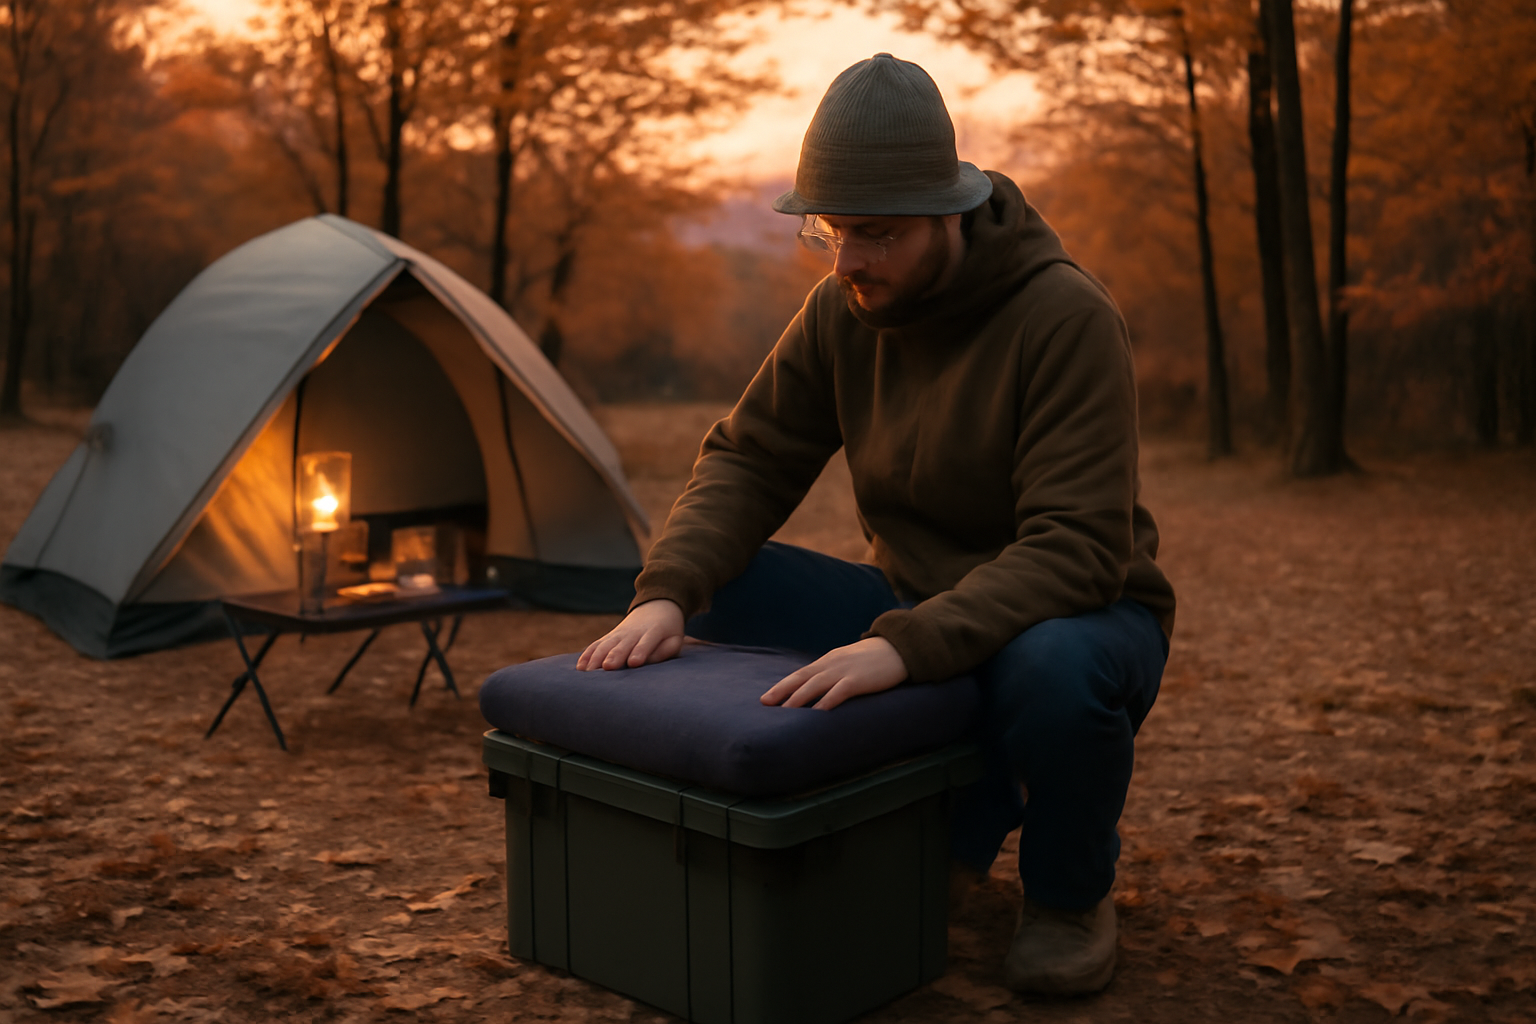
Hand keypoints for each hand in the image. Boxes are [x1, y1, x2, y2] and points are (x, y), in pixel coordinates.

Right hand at [577, 599, 684, 670]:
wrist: (656, 607)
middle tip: (608, 667)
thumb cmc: (668, 630)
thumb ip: (666, 650)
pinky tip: (580, 667)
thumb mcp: (675, 638)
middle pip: (622, 645)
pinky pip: (596, 645)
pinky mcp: (609, 637)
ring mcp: (618, 634)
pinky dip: (587, 655)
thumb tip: (649, 662)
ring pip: (605, 645)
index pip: (646, 643)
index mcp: (653, 632)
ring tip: (588, 672)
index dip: (640, 652)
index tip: (634, 663)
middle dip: (615, 656)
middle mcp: (633, 633)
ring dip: (596, 657)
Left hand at [760, 637, 907, 710]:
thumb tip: (818, 690)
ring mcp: (844, 671)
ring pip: (814, 685)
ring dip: (797, 699)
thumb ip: (832, 674)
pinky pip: (838, 692)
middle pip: (801, 678)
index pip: (800, 674)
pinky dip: (826, 703)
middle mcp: (831, 664)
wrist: (899, 648)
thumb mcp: (848, 663)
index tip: (766, 698)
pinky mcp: (858, 680)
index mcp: (828, 661)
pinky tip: (816, 714)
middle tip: (765, 704)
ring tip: (784, 713)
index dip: (782, 686)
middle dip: (782, 691)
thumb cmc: (873, 659)